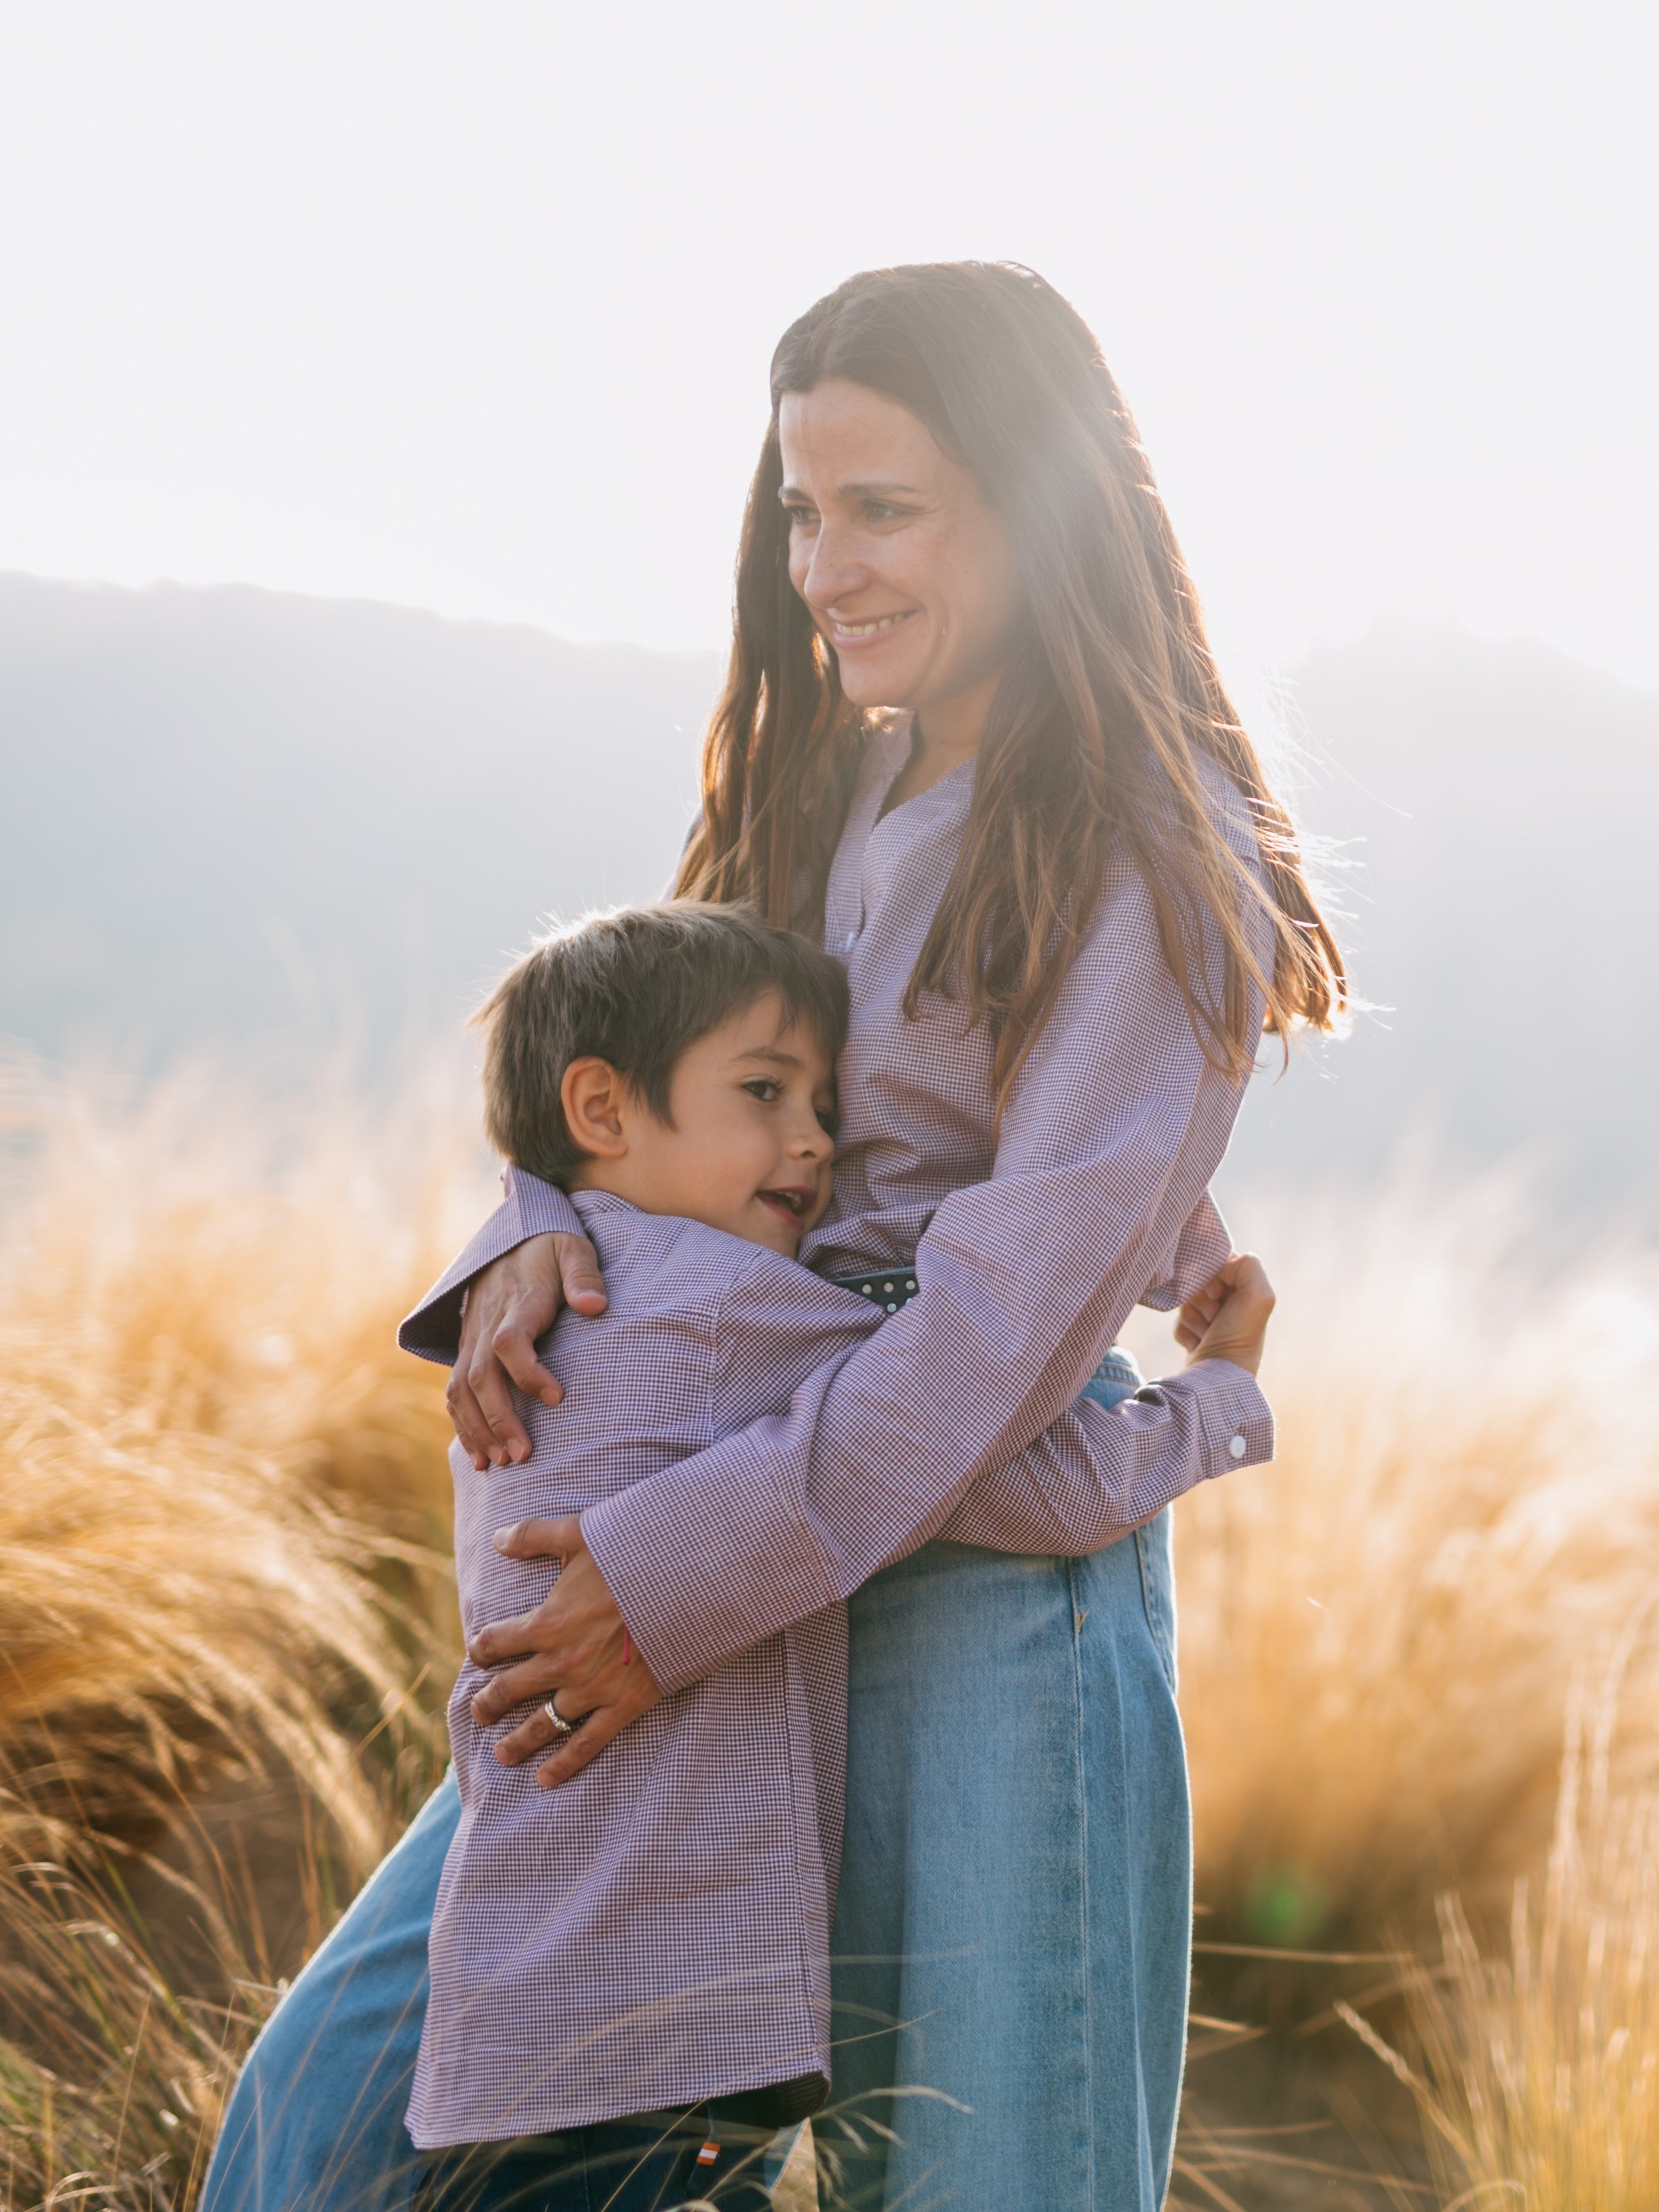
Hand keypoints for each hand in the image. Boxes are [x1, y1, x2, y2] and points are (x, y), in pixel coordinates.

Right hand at [447, 1232, 607, 1469]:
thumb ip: (584, 1276)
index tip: (557, 1397)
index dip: (528, 1372)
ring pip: (461, 1390)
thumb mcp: (572, 1250)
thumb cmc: (550, 1251)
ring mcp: (472, 1340)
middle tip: (524, 1455)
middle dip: (500, 1419)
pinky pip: (455, 1392)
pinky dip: (463, 1426)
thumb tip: (595, 1307)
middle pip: (482, 1376)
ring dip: (478, 1430)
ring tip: (501, 1464)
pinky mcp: (467, 1351)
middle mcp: (487, 1325)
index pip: (510, 1341)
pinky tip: (481, 1456)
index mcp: (517, 1303)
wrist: (509, 1241)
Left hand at [467, 1514, 661, 1786]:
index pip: (495, 1643)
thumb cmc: (635, 1554)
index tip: (478, 1654)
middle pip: (510, 1690)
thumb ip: (534, 1535)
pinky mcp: (624, 1705)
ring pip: (542, 1724)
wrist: (691, 1584)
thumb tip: (497, 1539)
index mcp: (547, 1622)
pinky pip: (586, 1744)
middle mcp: (562, 1662)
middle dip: (488, 1703)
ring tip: (501, 1754)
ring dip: (517, 1741)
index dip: (481, 1649)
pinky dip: (564, 1765)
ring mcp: (592, 1689)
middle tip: (478, 1712)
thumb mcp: (580, 1533)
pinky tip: (545, 1780)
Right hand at [1176, 1252, 1274, 1376]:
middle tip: (1213, 1315)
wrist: (1217, 1377)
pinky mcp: (1198, 1335)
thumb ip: (1248, 1265)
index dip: (1213, 1275)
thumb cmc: (1238, 1336)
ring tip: (1206, 1333)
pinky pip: (1179, 1319)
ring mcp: (1216, 1320)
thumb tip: (1222, 1267)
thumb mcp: (1257, 1295)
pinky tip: (1197, 1344)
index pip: (1222, 1264)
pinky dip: (1184, 1330)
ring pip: (1188, 1299)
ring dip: (1192, 1315)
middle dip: (1201, 1298)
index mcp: (1251, 1291)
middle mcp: (1236, 1304)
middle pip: (1201, 1282)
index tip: (1217, 1294)